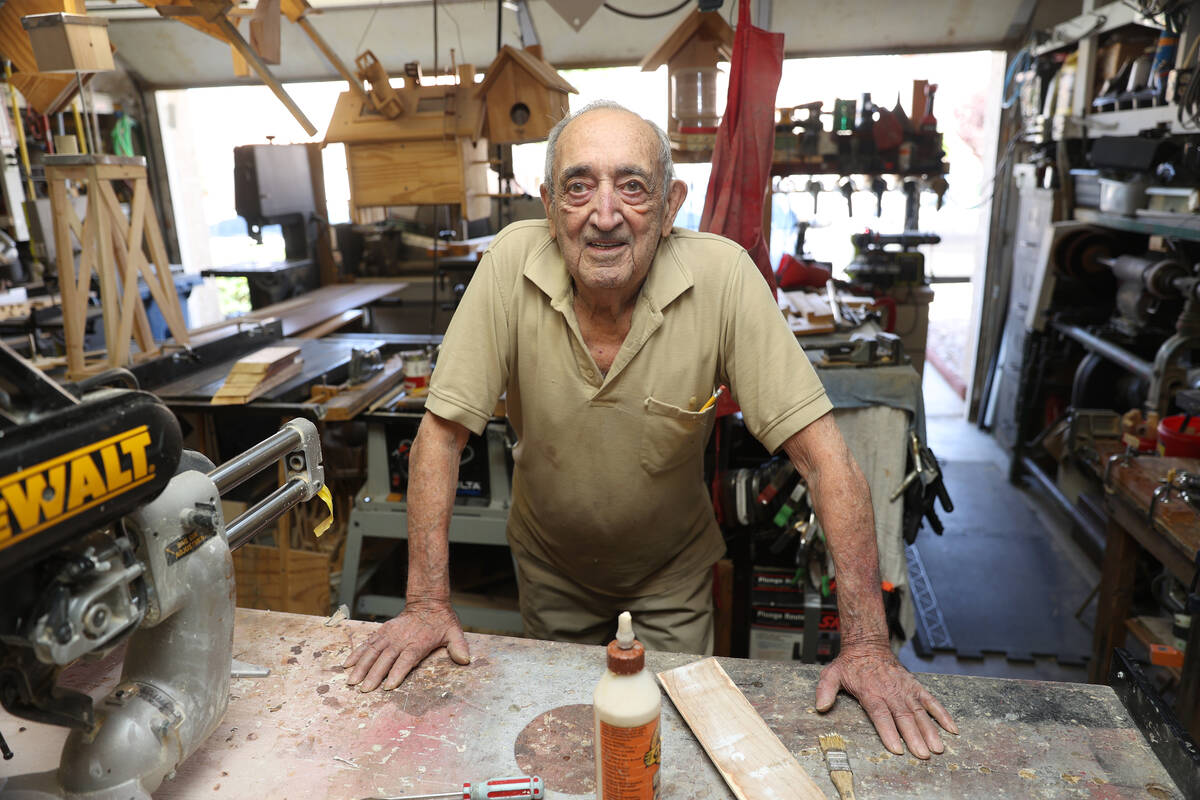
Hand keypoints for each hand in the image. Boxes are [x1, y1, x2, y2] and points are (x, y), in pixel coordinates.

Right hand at [343, 600, 469, 691]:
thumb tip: (466, 660)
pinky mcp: (382, 631)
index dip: (397, 673)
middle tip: (363, 689)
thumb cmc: (441, 621)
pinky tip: (347, 663)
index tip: (388, 686)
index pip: (406, 660)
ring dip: (361, 666)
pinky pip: (367, 643)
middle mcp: (401, 640)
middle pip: (385, 659)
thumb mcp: (454, 632)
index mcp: (418, 643)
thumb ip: (459, 647)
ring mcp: (390, 635)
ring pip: (372, 651)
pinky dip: (356, 653)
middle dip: (374, 675)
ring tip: (351, 680)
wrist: (428, 603)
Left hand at [815, 641, 956, 758]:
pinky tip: (951, 729)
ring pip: (919, 711)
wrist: (868, 645)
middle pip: (903, 717)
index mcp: (870, 691)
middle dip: (914, 737)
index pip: (880, 714)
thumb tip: (820, 707)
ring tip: (937, 748)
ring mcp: (904, 689)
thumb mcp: (831, 674)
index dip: (889, 731)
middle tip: (923, 755)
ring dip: (930, 730)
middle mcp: (890, 691)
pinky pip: (931, 700)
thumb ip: (825, 690)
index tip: (897, 748)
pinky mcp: (914, 686)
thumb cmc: (850, 664)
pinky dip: (942, 714)